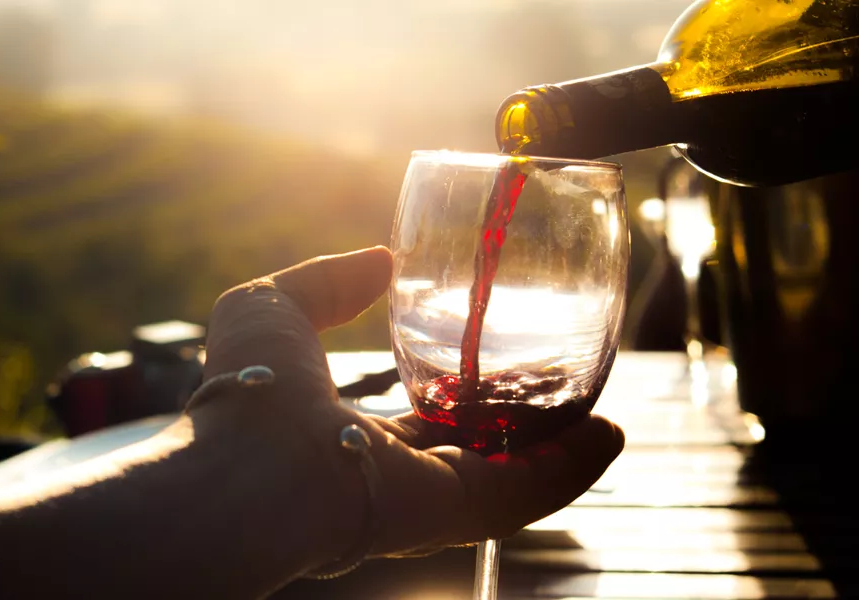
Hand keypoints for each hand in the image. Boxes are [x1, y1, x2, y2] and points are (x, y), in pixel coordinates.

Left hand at [199, 246, 623, 562]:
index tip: (493, 365)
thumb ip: (325, 283)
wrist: (251, 459)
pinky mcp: (458, 511)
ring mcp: (427, 499)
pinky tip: (606, 436)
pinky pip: (526, 494)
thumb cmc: (252, 384)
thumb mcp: (275, 307)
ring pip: (508, 479)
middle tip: (562, 392)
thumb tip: (380, 261)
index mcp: (347, 436)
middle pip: (472, 457)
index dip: (455, 395)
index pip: (416, 422)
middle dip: (517, 431)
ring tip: (603, 417)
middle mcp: (392, 475)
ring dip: (557, 450)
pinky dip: (570, 469)